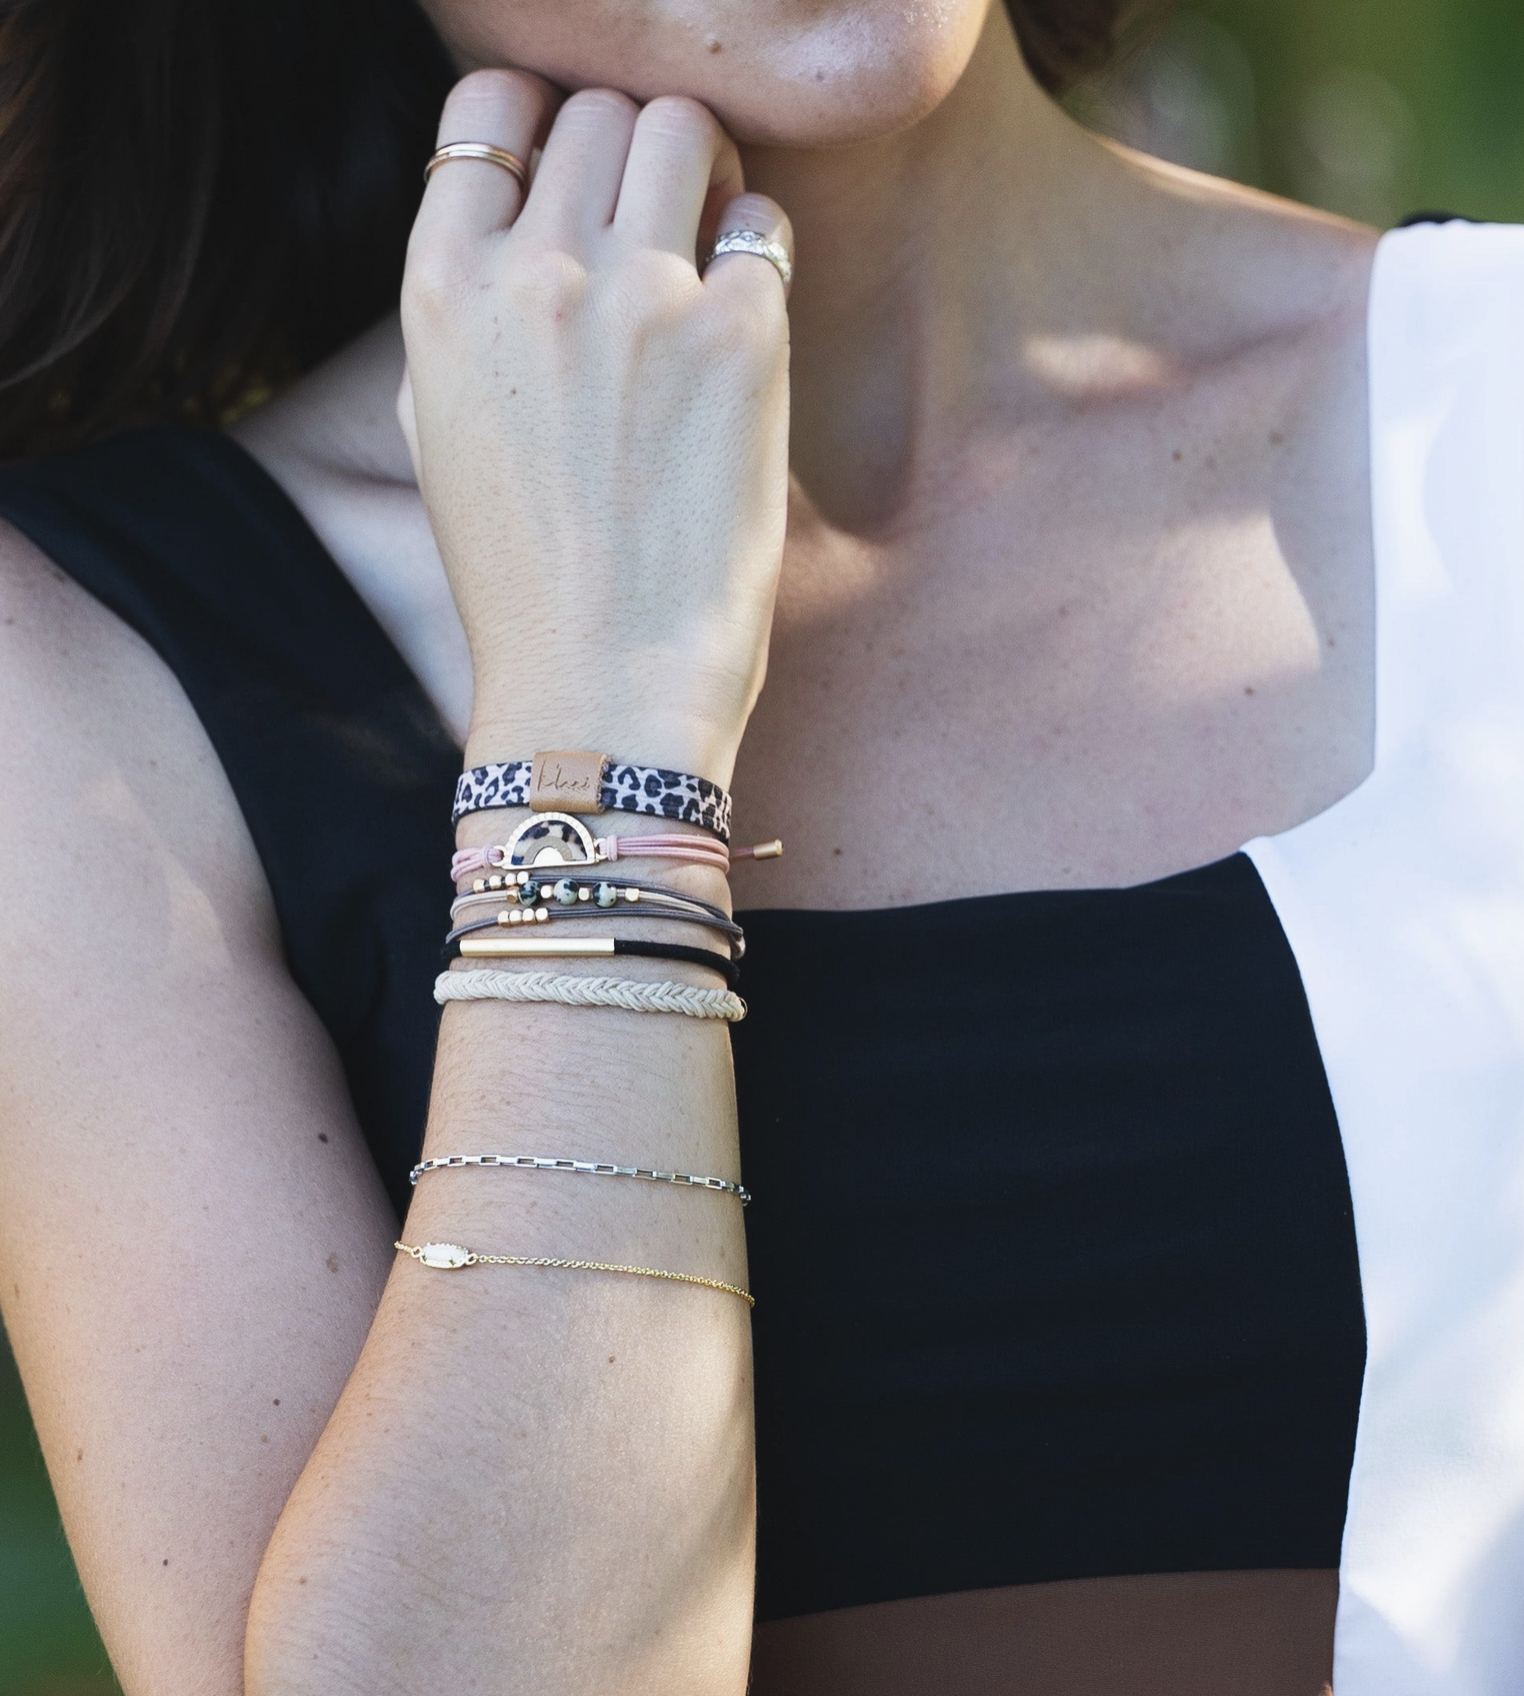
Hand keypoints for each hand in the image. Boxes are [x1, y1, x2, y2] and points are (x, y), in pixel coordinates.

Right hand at [400, 70, 792, 786]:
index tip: (572, 171)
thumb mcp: (442, 435)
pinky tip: (744, 318)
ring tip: (707, 241)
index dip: (540, 121)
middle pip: (597, 110)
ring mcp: (640, 298)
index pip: (487, 105)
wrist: (602, 685)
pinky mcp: (738, 339)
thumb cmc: (523, 582)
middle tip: (655, 223)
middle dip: (630, 151)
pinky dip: (758, 251)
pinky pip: (763, 224)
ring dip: (702, 168)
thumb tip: (519, 228)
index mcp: (441, 292)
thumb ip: (468, 314)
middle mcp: (534, 273)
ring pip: (682, 128)